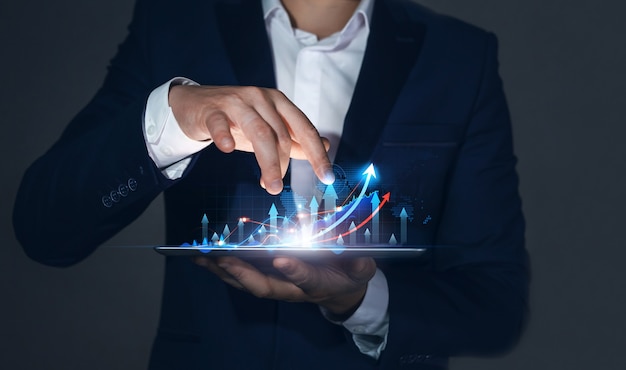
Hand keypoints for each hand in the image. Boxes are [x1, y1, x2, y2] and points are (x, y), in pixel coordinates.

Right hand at [169, 85, 334, 193]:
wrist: (196, 104)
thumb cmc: (236, 119)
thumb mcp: (268, 127)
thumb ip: (295, 138)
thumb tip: (327, 145)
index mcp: (279, 103)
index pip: (304, 129)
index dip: (317, 154)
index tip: (326, 178)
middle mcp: (261, 98)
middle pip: (280, 134)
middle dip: (282, 165)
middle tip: (276, 189)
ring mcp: (236, 102)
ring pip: (258, 131)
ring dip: (267, 161)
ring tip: (268, 186)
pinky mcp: (212, 109)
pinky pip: (220, 122)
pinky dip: (224, 135)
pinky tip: (226, 148)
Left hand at [195, 255, 376, 315]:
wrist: (340, 290)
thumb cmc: (350, 275)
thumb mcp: (361, 270)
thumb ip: (360, 266)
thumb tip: (360, 260)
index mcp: (317, 283)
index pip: (305, 279)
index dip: (294, 271)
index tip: (282, 258)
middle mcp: (293, 288)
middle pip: (264, 285)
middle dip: (243, 273)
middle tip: (222, 258)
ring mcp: (278, 285)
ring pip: (248, 282)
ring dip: (224, 271)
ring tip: (202, 257)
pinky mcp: (269, 279)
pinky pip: (244, 276)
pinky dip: (224, 268)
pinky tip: (206, 258)